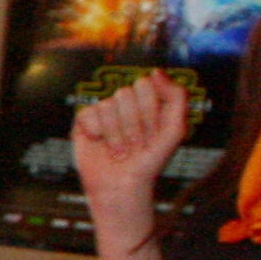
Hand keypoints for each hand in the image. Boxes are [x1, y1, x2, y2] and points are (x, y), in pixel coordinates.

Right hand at [71, 71, 192, 244]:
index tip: (153, 133)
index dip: (149, 111)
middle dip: (133, 123)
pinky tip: (101, 145)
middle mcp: (125, 103)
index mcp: (147, 100)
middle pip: (125, 93)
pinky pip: (89, 113)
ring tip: (121, 150)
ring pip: (107, 105)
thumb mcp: (175, 130)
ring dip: (117, 134)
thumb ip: (176, 97)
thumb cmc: (150, 161)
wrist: (123, 187)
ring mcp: (104, 111)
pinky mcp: (84, 122)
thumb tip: (155, 72)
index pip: (144, 85)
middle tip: (136, 144)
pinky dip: (98, 133)